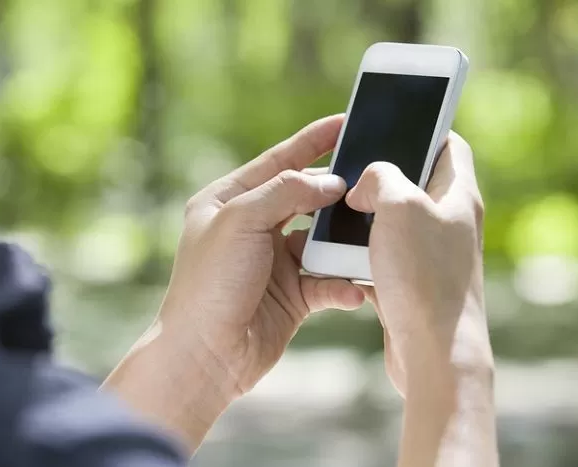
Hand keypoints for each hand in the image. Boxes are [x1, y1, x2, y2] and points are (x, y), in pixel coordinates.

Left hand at [104, 115, 363, 450]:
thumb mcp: (240, 221)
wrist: (205, 356)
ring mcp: (272, 262)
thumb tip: (330, 183)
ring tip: (371, 234)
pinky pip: (326, 281)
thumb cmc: (210, 284)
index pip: (278, 161)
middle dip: (336, 191)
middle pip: (304, 197)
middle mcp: (251, 228)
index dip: (313, 141)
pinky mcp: (291, 295)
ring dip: (344, 241)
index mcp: (229, 201)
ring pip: (321, 239)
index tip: (346, 122)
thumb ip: (286, 192)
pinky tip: (354, 288)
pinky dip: (341, 284)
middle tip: (372, 178)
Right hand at [347, 132, 490, 394]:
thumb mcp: (399, 206)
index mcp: (457, 195)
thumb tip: (367, 183)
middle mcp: (449, 222)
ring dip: (366, 217)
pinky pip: (383, 255)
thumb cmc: (423, 276)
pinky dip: (362, 252)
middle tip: (350, 170)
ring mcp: (431, 255)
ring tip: (338, 212)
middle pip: (416, 182)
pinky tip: (340, 255)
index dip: (422, 130)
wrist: (433, 352)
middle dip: (382, 176)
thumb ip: (381, 177)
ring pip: (394, 221)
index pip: (448, 144)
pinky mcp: (412, 283)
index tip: (389, 126)